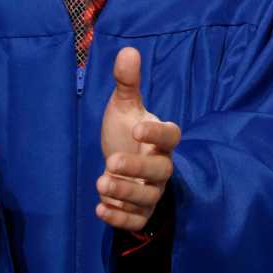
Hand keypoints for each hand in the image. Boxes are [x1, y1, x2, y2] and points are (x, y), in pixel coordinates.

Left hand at [98, 48, 181, 232]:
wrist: (119, 165)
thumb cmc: (126, 133)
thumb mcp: (124, 107)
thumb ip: (127, 83)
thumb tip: (128, 51)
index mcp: (162, 140)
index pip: (171, 137)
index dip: (157, 135)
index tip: (137, 129)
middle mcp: (162, 167)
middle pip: (161, 172)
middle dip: (137, 169)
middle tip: (109, 162)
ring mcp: (152, 192)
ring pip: (148, 197)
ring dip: (125, 193)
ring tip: (100, 184)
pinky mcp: (140, 212)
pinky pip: (138, 221)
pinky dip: (121, 218)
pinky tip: (100, 209)